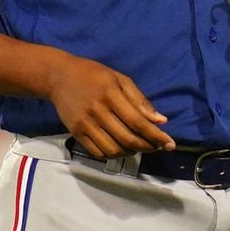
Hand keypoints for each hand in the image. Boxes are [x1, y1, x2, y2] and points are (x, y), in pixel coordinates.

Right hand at [44, 53, 173, 155]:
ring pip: (112, 149)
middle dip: (147, 147)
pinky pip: (97, 152)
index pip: (138, 122)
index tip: (170, 144)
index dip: (156, 136)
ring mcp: (85, 124)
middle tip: (158, 147)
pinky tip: (121, 149)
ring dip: (130, 153)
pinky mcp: (75, 133)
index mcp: (112, 96)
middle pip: (127, 139)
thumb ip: (140, 100)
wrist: (59, 77)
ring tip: (140, 147)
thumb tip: (161, 120)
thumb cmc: (95, 75)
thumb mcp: (120, 79)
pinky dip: (112, 155)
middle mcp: (98, 112)